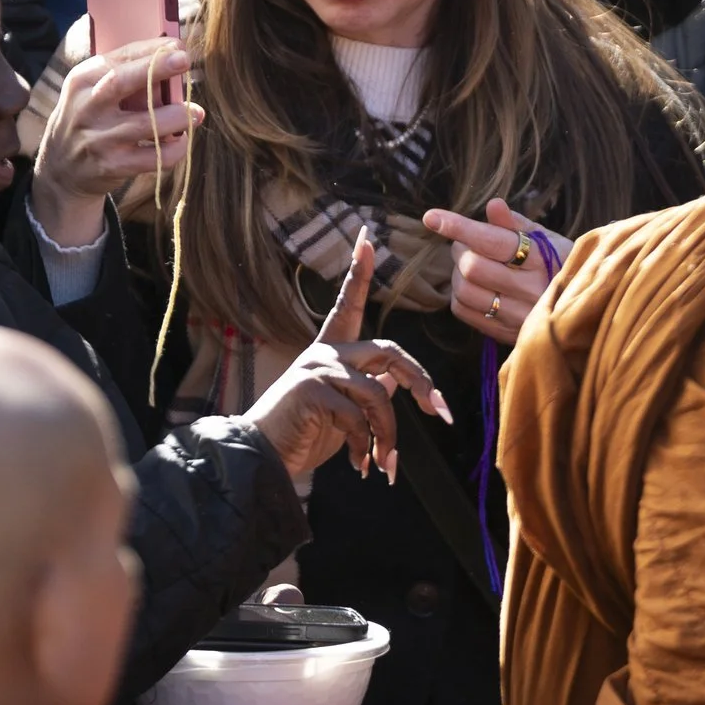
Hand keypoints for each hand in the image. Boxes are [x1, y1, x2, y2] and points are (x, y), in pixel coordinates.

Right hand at [31, 38, 199, 247]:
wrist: (61, 169)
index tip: (178, 46)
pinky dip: (174, 149)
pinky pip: (153, 158)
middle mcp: (87, 107)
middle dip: (156, 69)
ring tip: (196, 113)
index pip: (120, 57)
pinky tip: (181, 141)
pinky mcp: (112, 165)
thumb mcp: (91, 89)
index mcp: (83, 79)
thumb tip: (173, 52)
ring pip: (146, 124)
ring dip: (178, 116)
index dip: (152, 50)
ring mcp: (99, 138)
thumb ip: (124, 72)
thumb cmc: (89, 118)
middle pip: (122, 82)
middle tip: (184, 60)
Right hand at [243, 228, 449, 477]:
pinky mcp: (312, 391)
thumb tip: (394, 380)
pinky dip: (366, 447)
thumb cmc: (304, 434)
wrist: (263, 459)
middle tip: (441, 413)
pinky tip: (360, 465)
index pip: (348, 304)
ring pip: (378, 394)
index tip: (366, 239)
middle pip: (390, 351)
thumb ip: (368, 390)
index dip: (358, 272)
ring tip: (385, 464)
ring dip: (389, 435)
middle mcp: (325, 352)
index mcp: (331, 350)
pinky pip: (359, 417)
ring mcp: (317, 369)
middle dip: (421, 382)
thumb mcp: (343, 411)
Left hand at [423, 199, 571, 346]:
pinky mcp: (506, 333)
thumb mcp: (546, 238)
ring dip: (457, 272)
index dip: (459, 227)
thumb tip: (492, 206)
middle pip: (473, 267)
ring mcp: (518, 315)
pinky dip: (459, 294)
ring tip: (470, 264)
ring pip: (464, 291)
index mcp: (542, 259)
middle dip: (460, 249)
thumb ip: (515, 223)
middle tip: (467, 243)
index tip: (431, 217)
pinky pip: (464, 311)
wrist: (582, 307)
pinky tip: (473, 285)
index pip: (493, 241)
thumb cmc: (558, 263)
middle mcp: (531, 290)